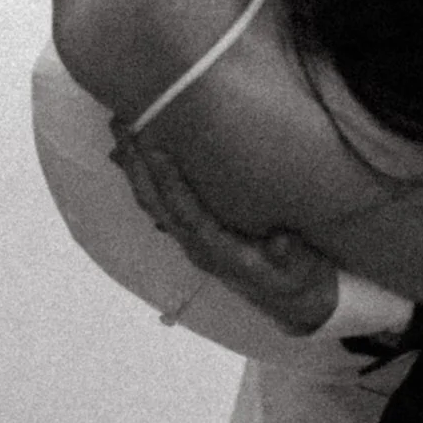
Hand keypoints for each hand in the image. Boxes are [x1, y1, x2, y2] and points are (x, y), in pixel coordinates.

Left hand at [109, 127, 340, 334]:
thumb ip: (290, 255)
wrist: (291, 298)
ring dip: (133, 165)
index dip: (171, 183)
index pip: (187, 213)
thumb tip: (282, 243)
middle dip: (137, 164)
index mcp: (219, 251)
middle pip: (156, 203)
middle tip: (121, 123)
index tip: (157, 148)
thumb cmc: (297, 275)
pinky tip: (132, 150)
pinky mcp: (191, 232)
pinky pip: (158, 202)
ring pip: (152, 201)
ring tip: (120, 126)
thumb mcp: (301, 267)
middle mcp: (196, 245)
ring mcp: (189, 239)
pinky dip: (143, 175)